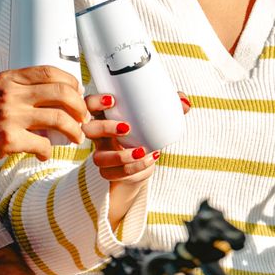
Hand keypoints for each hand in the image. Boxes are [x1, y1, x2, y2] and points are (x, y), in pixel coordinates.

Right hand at [0, 67, 86, 172]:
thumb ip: (16, 89)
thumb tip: (46, 94)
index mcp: (7, 78)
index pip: (50, 72)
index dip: (71, 83)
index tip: (78, 94)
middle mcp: (10, 93)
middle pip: (62, 93)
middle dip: (80, 107)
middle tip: (83, 118)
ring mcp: (9, 116)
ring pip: (60, 119)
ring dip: (74, 131)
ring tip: (75, 138)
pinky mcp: (8, 140)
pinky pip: (43, 145)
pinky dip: (49, 152)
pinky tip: (45, 154)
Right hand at [84, 93, 190, 226]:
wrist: (141, 164)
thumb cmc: (145, 134)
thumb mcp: (155, 121)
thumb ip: (170, 109)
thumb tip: (185, 102)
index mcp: (105, 116)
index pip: (88, 105)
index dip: (95, 102)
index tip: (113, 100)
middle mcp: (99, 136)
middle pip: (88, 130)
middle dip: (105, 128)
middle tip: (127, 128)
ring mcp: (101, 155)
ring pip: (99, 158)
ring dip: (122, 157)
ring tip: (144, 151)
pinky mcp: (109, 172)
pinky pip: (114, 174)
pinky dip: (134, 168)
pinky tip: (149, 159)